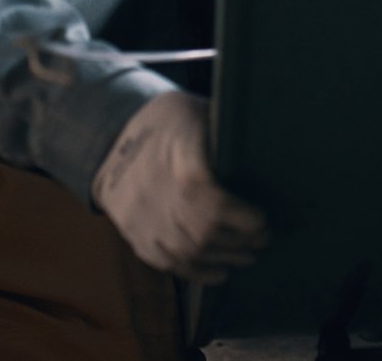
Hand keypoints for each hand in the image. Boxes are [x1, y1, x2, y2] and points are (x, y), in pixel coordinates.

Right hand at [92, 90, 268, 282]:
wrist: (111, 139)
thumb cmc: (169, 122)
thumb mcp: (197, 110)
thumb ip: (225, 131)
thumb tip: (270, 145)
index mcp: (176, 152)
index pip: (206, 193)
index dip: (237, 214)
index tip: (261, 219)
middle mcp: (156, 188)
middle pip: (202, 229)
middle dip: (240, 240)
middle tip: (263, 239)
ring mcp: (143, 216)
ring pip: (189, 251)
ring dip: (225, 257)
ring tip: (248, 255)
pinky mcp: (136, 234)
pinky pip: (168, 263)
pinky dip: (199, 272)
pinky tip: (221, 272)